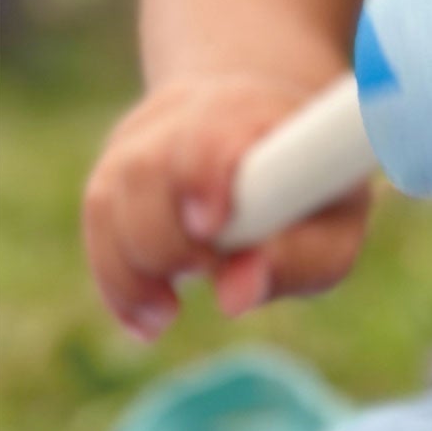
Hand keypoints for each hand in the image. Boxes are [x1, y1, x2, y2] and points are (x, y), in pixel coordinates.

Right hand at [83, 76, 371, 337]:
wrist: (271, 136)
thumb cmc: (315, 195)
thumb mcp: (334, 231)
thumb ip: (294, 262)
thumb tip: (233, 298)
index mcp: (258, 116)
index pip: (214, 133)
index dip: (204, 174)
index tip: (210, 226)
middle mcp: (190, 112)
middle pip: (147, 173)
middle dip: (166, 242)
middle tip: (204, 273)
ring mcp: (143, 138)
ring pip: (109, 200)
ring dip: (133, 271)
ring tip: (168, 312)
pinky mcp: (114, 170)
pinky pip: (97, 226)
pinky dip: (116, 281)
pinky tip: (146, 318)